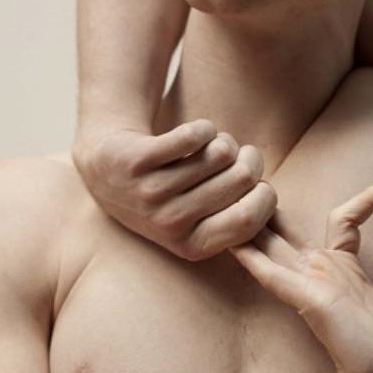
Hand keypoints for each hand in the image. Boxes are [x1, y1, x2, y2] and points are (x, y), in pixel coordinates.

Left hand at [73, 120, 277, 259]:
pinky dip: (202, 128)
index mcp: (191, 245)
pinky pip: (195, 134)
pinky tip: (192, 135)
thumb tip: (267, 200)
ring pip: (220, 153)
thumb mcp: (195, 222)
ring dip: (221, 141)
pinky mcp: (137, 159)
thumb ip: (232, 220)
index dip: (265, 194)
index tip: (259, 182)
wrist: (105, 170)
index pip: (248, 219)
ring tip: (208, 147)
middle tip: (235, 155)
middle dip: (247, 159)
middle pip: (241, 179)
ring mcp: (150, 192)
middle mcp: (169, 223)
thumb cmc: (166, 195)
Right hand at [230, 175, 372, 372]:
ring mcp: (313, 287)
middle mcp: (326, 276)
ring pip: (272, 246)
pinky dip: (252, 256)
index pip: (347, 221)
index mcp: (349, 274)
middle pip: (288, 231)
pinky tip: (232, 239)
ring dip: (252, 222)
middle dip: (271, 207)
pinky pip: (272, 274)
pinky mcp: (308, 301)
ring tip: (233, 194)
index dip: (368, 198)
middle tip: (252, 177)